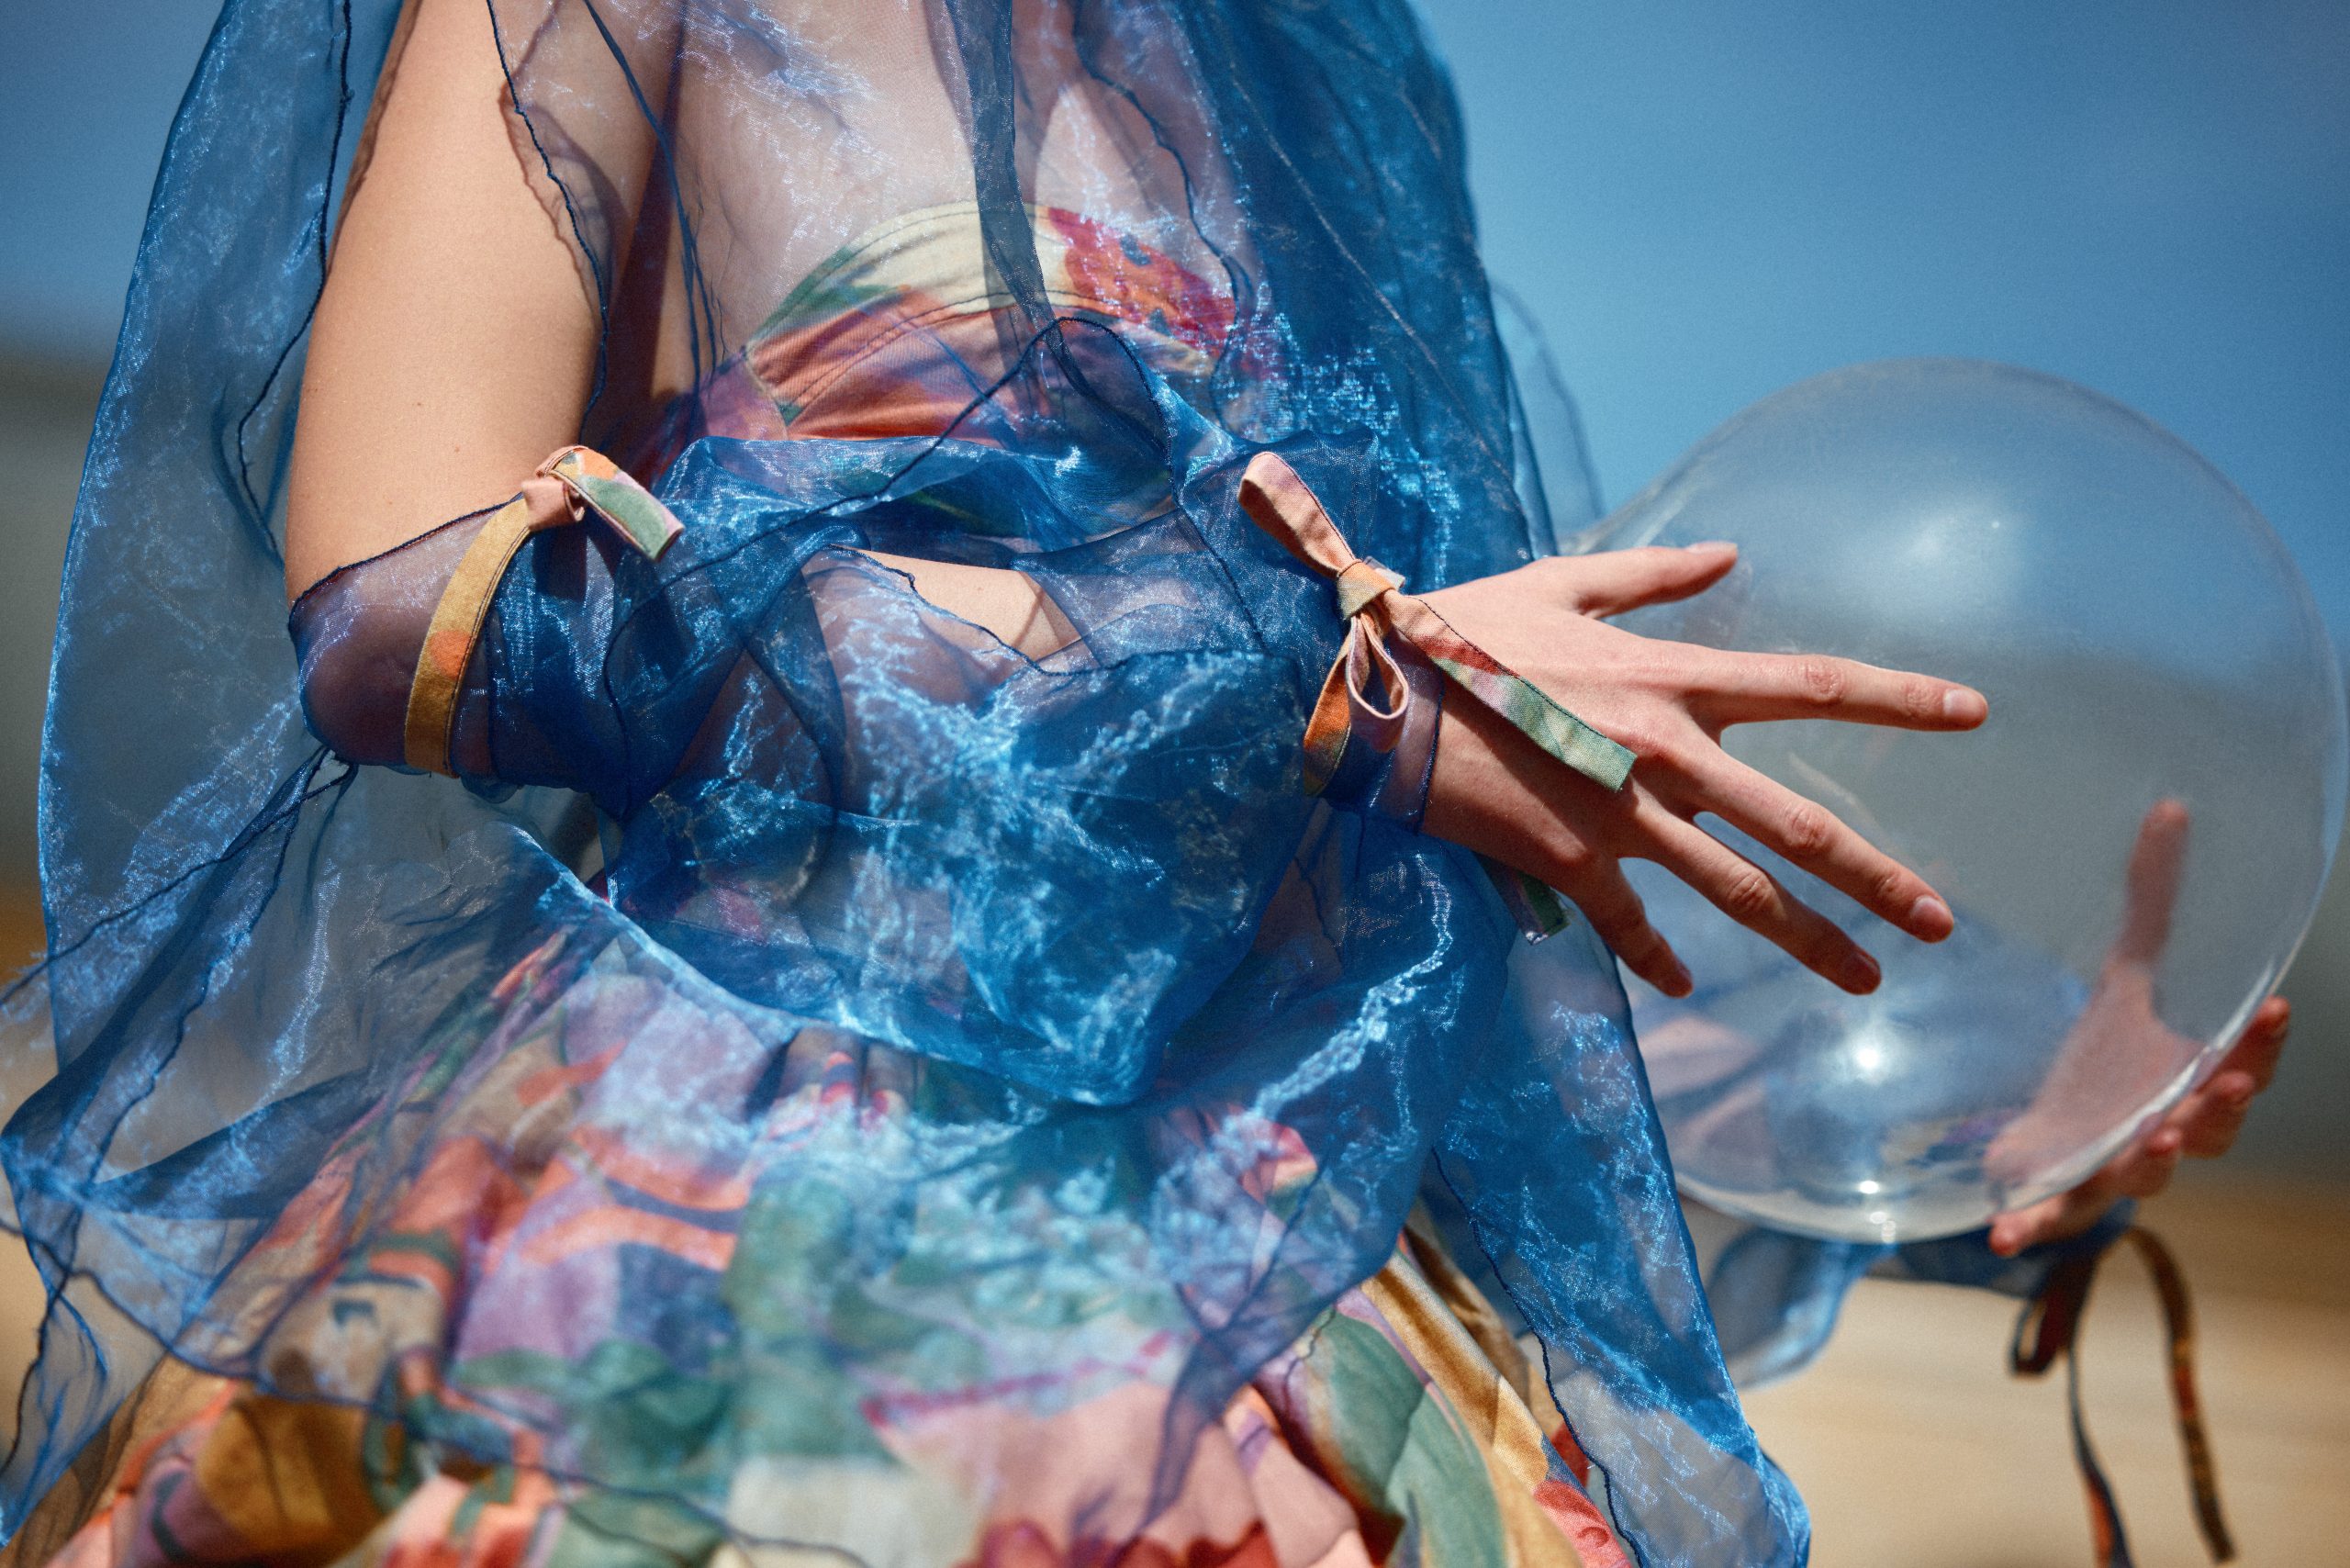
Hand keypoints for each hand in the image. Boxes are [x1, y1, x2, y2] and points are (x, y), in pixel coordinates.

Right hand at [1420, 542, 1986, 996]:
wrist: (1374, 695)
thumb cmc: (1460, 629)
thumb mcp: (1558, 582)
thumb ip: (1652, 576)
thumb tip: (1728, 555)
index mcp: (1670, 679)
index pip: (1809, 685)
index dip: (1897, 699)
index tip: (1974, 712)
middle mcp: (1665, 754)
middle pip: (1796, 824)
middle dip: (1876, 877)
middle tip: (1940, 923)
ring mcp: (1621, 816)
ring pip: (1736, 892)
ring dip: (1808, 942)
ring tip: (1867, 981)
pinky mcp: (1570, 863)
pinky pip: (1631, 924)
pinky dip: (1659, 956)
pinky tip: (1685, 981)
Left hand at [1984, 801, 2290, 1254]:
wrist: (2054, 1121)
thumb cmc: (2107, 1054)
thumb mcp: (2126, 975)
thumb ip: (2151, 902)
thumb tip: (2169, 808)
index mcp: (2192, 1078)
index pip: (2245, 1063)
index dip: (2262, 1044)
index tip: (2273, 1009)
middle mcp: (2166, 1127)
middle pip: (2212, 1126)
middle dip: (2222, 1106)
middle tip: (2223, 1084)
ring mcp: (2115, 1163)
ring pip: (2149, 1173)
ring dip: (2153, 1159)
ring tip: (2153, 1137)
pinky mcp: (2059, 1188)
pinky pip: (2050, 1216)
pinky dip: (2030, 1227)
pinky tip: (2000, 1235)